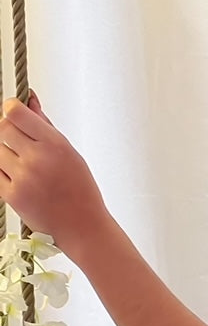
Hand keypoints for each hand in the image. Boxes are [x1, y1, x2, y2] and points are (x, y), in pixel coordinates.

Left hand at [0, 90, 107, 255]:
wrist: (82, 226)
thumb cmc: (80, 189)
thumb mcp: (69, 153)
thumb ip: (45, 126)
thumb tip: (29, 99)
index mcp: (55, 145)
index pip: (16, 113)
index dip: (11, 108)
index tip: (13, 111)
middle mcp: (37, 159)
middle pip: (2, 128)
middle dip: (6, 129)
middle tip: (16, 138)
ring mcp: (22, 178)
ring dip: (4, 152)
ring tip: (20, 162)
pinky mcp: (11, 195)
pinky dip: (2, 170)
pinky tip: (16, 174)